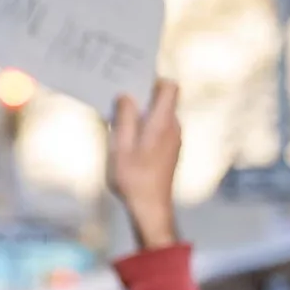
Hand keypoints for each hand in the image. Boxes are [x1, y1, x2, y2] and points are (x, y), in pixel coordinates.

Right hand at [108, 80, 181, 250]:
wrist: (151, 208)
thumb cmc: (134, 177)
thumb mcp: (121, 146)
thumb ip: (125, 118)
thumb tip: (126, 96)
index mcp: (163, 122)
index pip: (170, 87)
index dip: (153, 81)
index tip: (132, 83)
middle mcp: (174, 127)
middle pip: (164, 101)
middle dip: (142, 97)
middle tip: (116, 100)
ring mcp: (174, 140)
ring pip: (159, 116)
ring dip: (141, 115)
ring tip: (117, 123)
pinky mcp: (170, 151)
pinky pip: (159, 130)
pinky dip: (144, 128)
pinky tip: (127, 142)